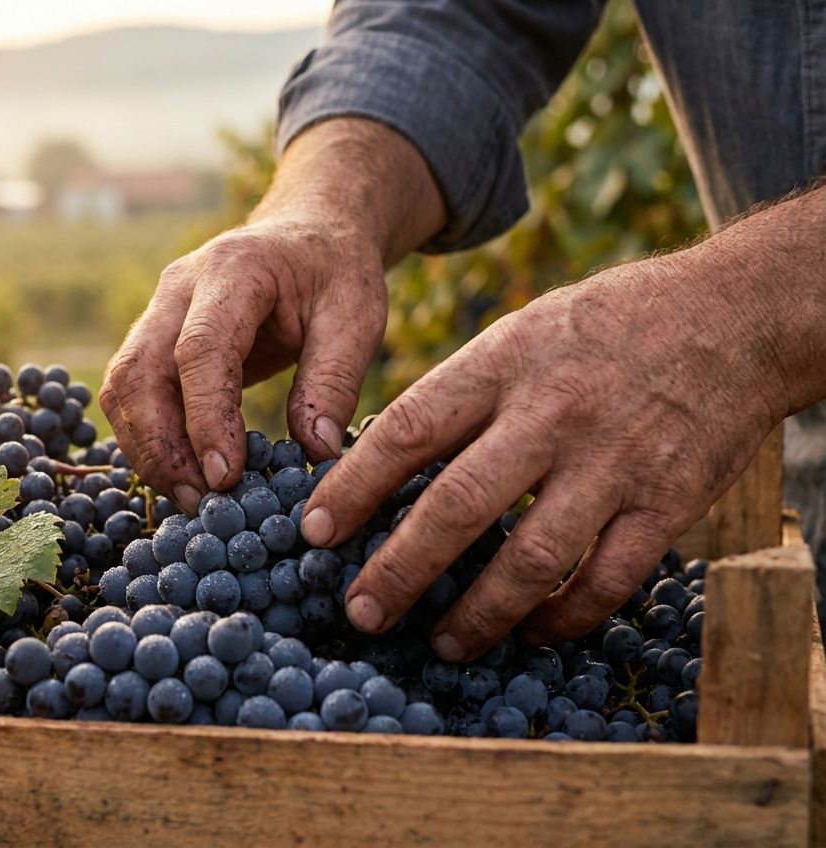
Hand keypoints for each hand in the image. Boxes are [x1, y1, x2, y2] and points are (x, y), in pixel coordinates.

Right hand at [100, 119, 445, 512]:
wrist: (308, 233)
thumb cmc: (335, 273)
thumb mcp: (357, 316)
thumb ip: (335, 381)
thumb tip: (313, 454)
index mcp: (234, 270)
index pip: (200, 349)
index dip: (205, 417)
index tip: (226, 476)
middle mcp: (178, 288)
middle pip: (140, 371)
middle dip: (162, 445)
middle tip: (201, 500)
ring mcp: (157, 311)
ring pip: (123, 386)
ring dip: (147, 449)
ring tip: (191, 498)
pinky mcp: (153, 338)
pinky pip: (132, 393)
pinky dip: (148, 438)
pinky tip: (182, 475)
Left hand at [302, 184, 825, 660]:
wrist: (732, 315)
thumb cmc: (605, 325)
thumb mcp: (519, 332)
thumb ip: (459, 393)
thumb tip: (381, 459)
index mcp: (502, 363)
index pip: (407, 430)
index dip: (352, 488)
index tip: (312, 534)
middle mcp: (551, 413)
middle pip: (457, 505)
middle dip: (399, 569)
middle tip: (360, 613)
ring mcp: (612, 461)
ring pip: (530, 556)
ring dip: (478, 612)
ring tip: (441, 643)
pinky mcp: (666, 501)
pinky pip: (606, 579)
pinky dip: (563, 616)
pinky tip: (532, 632)